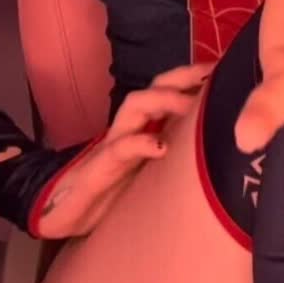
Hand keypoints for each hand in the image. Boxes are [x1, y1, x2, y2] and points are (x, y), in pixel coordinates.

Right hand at [33, 61, 213, 239]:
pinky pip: (118, 150)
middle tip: (211, 75)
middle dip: (181, 78)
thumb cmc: (108, 195)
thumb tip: (212, 150)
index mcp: (141, 131)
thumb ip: (171, 159)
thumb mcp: (146, 176)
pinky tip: (159, 145)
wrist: (60, 214)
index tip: (223, 68)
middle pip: (153, 90)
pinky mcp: (98, 170)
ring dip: (162, 100)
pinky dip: (139, 143)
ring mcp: (112, 147)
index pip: (166, 92)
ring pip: (134, 108)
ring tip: (188, 104)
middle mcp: (128, 131)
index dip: (192, 78)